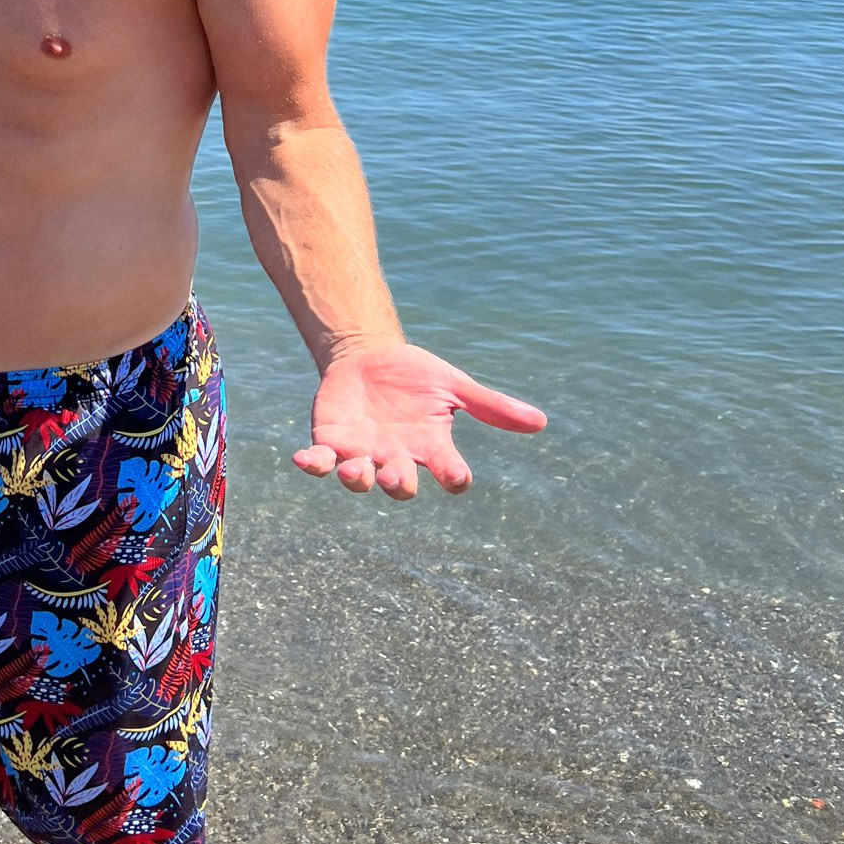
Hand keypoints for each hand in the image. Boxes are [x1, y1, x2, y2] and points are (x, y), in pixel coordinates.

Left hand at [295, 341, 545, 499]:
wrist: (369, 357)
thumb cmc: (416, 376)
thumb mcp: (454, 385)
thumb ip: (492, 406)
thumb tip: (541, 422)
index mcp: (431, 447)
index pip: (449, 473)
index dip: (453, 478)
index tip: (458, 476)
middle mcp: (397, 458)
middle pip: (400, 485)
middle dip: (399, 484)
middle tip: (396, 474)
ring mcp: (362, 454)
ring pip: (359, 480)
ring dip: (357, 479)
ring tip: (356, 469)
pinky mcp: (331, 442)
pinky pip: (320, 462)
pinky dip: (312, 465)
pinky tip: (302, 459)